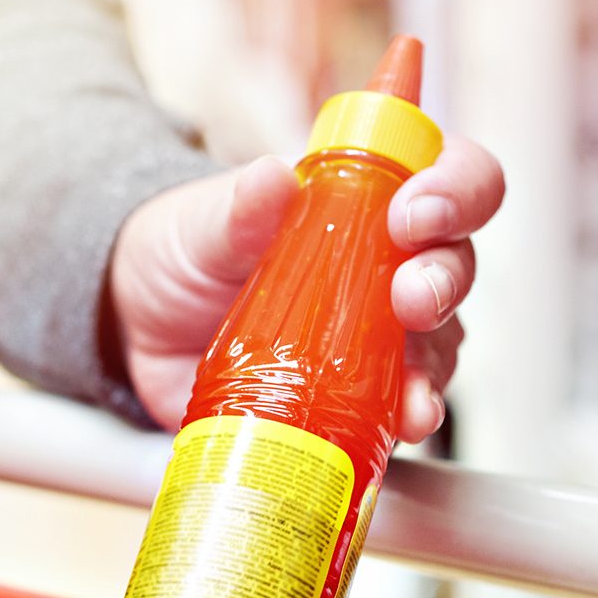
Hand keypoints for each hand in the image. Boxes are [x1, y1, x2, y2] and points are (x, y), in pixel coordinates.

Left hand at [109, 134, 503, 440]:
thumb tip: (273, 177)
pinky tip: (404, 423)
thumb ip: (240, 207)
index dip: (453, 186)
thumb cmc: (184, 257)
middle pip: (455, 262)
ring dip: (435, 363)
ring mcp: (379, 333)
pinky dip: (409, 414)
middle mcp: (386, 264)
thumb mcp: (202, 226)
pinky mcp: (360, 392)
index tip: (414, 213)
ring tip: (414, 387)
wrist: (142, 332)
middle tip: (411, 298)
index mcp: (362, 201)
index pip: (444, 174)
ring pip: (442, 341)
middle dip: (444, 279)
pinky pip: (403, 403)